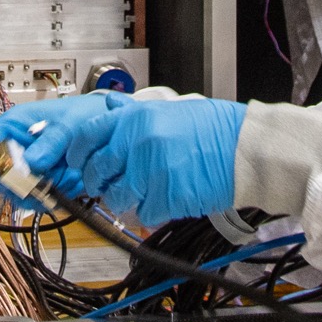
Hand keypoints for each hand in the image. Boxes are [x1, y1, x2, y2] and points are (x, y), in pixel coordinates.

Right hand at [0, 91, 131, 208]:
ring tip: (69, 177)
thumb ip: (52, 140)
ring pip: (20, 193)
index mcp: (14, 125)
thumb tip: (32, 162)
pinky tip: (73, 181)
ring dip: (44, 193)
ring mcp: (29, 167)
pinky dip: (56, 196)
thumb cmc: (84, 113)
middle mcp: (17, 148)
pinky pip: (40, 199)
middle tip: (46, 185)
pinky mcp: (42, 181)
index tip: (8, 176)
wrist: (106, 125)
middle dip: (23, 186)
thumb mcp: (70, 122)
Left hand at [76, 95, 244, 223]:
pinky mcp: (166, 197)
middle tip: (112, 183)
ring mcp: (151, 171)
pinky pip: (143, 214)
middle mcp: (138, 142)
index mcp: (135, 118)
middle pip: (96, 172)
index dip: (77, 153)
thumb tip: (105, 107)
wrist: (244, 149)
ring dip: (125, 200)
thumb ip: (130, 112)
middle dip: (99, 183)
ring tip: (145, 191)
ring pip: (116, 198)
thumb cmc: (211, 129)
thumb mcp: (166, 108)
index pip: (85, 136)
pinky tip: (166, 198)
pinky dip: (151, 212)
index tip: (79, 162)